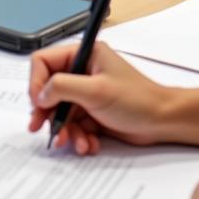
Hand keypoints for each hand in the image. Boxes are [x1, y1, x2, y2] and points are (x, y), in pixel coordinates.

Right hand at [28, 42, 173, 154]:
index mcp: (83, 54)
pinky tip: (88, 143)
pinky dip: (77, 137)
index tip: (39, 104)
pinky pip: (73, 125)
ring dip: (65, 130)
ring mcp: (86, 93)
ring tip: (74, 142)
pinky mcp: (91, 112)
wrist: (162, 122)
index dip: (36, 83)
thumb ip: (63, 87)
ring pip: (59, 112)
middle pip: (48, 90)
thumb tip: (40, 94)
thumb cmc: (137, 99)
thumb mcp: (96, 90)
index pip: (44, 61)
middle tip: (43, 129)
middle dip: (48, 113)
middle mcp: (82, 71)